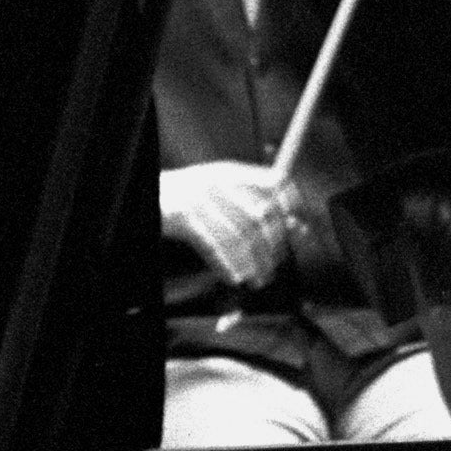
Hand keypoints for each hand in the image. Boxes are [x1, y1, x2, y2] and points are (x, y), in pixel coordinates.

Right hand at [160, 160, 299, 287]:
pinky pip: (213, 245)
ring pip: (239, 235)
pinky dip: (227, 265)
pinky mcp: (184, 217)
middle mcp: (219, 181)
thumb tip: (290, 222)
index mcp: (231, 171)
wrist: (151, 194)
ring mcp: (201, 198)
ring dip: (253, 263)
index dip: (293, 206)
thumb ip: (250, 198)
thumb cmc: (186, 197)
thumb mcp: (219, 186)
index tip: (299, 229)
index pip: (275, 181)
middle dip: (272, 247)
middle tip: (274, 265)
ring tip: (258, 278)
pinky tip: (233, 276)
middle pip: (261, 215)